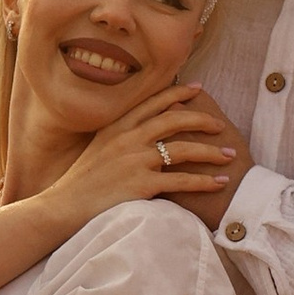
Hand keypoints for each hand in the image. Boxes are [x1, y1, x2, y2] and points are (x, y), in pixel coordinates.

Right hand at [46, 82, 240, 230]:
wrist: (64, 206)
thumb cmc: (82, 180)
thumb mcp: (98, 146)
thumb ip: (119, 135)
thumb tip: (140, 129)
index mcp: (118, 125)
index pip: (153, 102)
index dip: (178, 93)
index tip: (197, 88)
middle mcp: (128, 138)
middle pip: (174, 120)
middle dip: (202, 120)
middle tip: (220, 124)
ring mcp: (136, 160)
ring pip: (183, 149)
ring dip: (211, 152)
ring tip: (229, 155)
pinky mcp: (142, 184)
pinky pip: (182, 180)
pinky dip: (204, 181)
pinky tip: (220, 182)